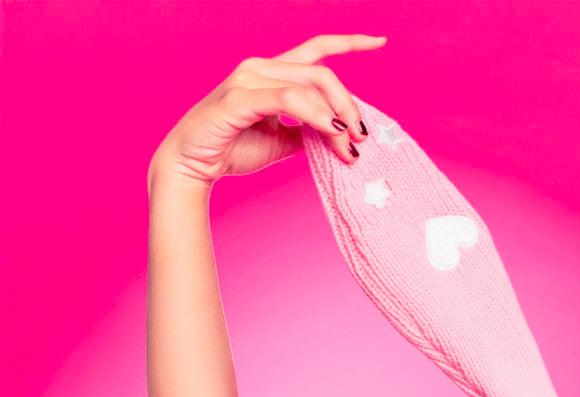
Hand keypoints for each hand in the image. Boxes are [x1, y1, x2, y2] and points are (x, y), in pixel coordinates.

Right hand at [148, 34, 386, 187]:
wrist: (193, 164)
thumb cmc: (232, 148)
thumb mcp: (281, 141)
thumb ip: (307, 131)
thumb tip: (337, 135)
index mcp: (271, 73)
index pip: (316, 50)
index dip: (348, 43)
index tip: (379, 41)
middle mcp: (260, 67)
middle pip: (322, 73)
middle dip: (349, 106)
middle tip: (361, 140)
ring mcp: (248, 79)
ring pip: (309, 86)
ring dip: (337, 117)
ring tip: (349, 147)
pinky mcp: (239, 98)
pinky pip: (288, 100)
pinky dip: (314, 115)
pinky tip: (331, 130)